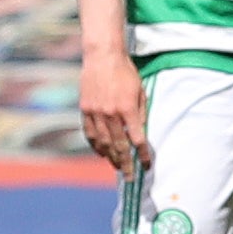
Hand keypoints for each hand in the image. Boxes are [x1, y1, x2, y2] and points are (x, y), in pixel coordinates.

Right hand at [80, 47, 149, 174]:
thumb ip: (140, 113)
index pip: (138, 139)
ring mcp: (95, 113)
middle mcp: (110, 114)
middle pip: (119, 146)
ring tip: (117, 167)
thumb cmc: (125, 72)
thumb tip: (140, 133)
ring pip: (103, 142)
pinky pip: (89, 133)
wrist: (102, 57)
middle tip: (130, 176)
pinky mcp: (85, 109)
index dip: (144, 154)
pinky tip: (101, 153)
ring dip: (111, 157)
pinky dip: (95, 145)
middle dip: (126, 163)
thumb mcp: (139, 91)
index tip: (147, 165)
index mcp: (127, 109)